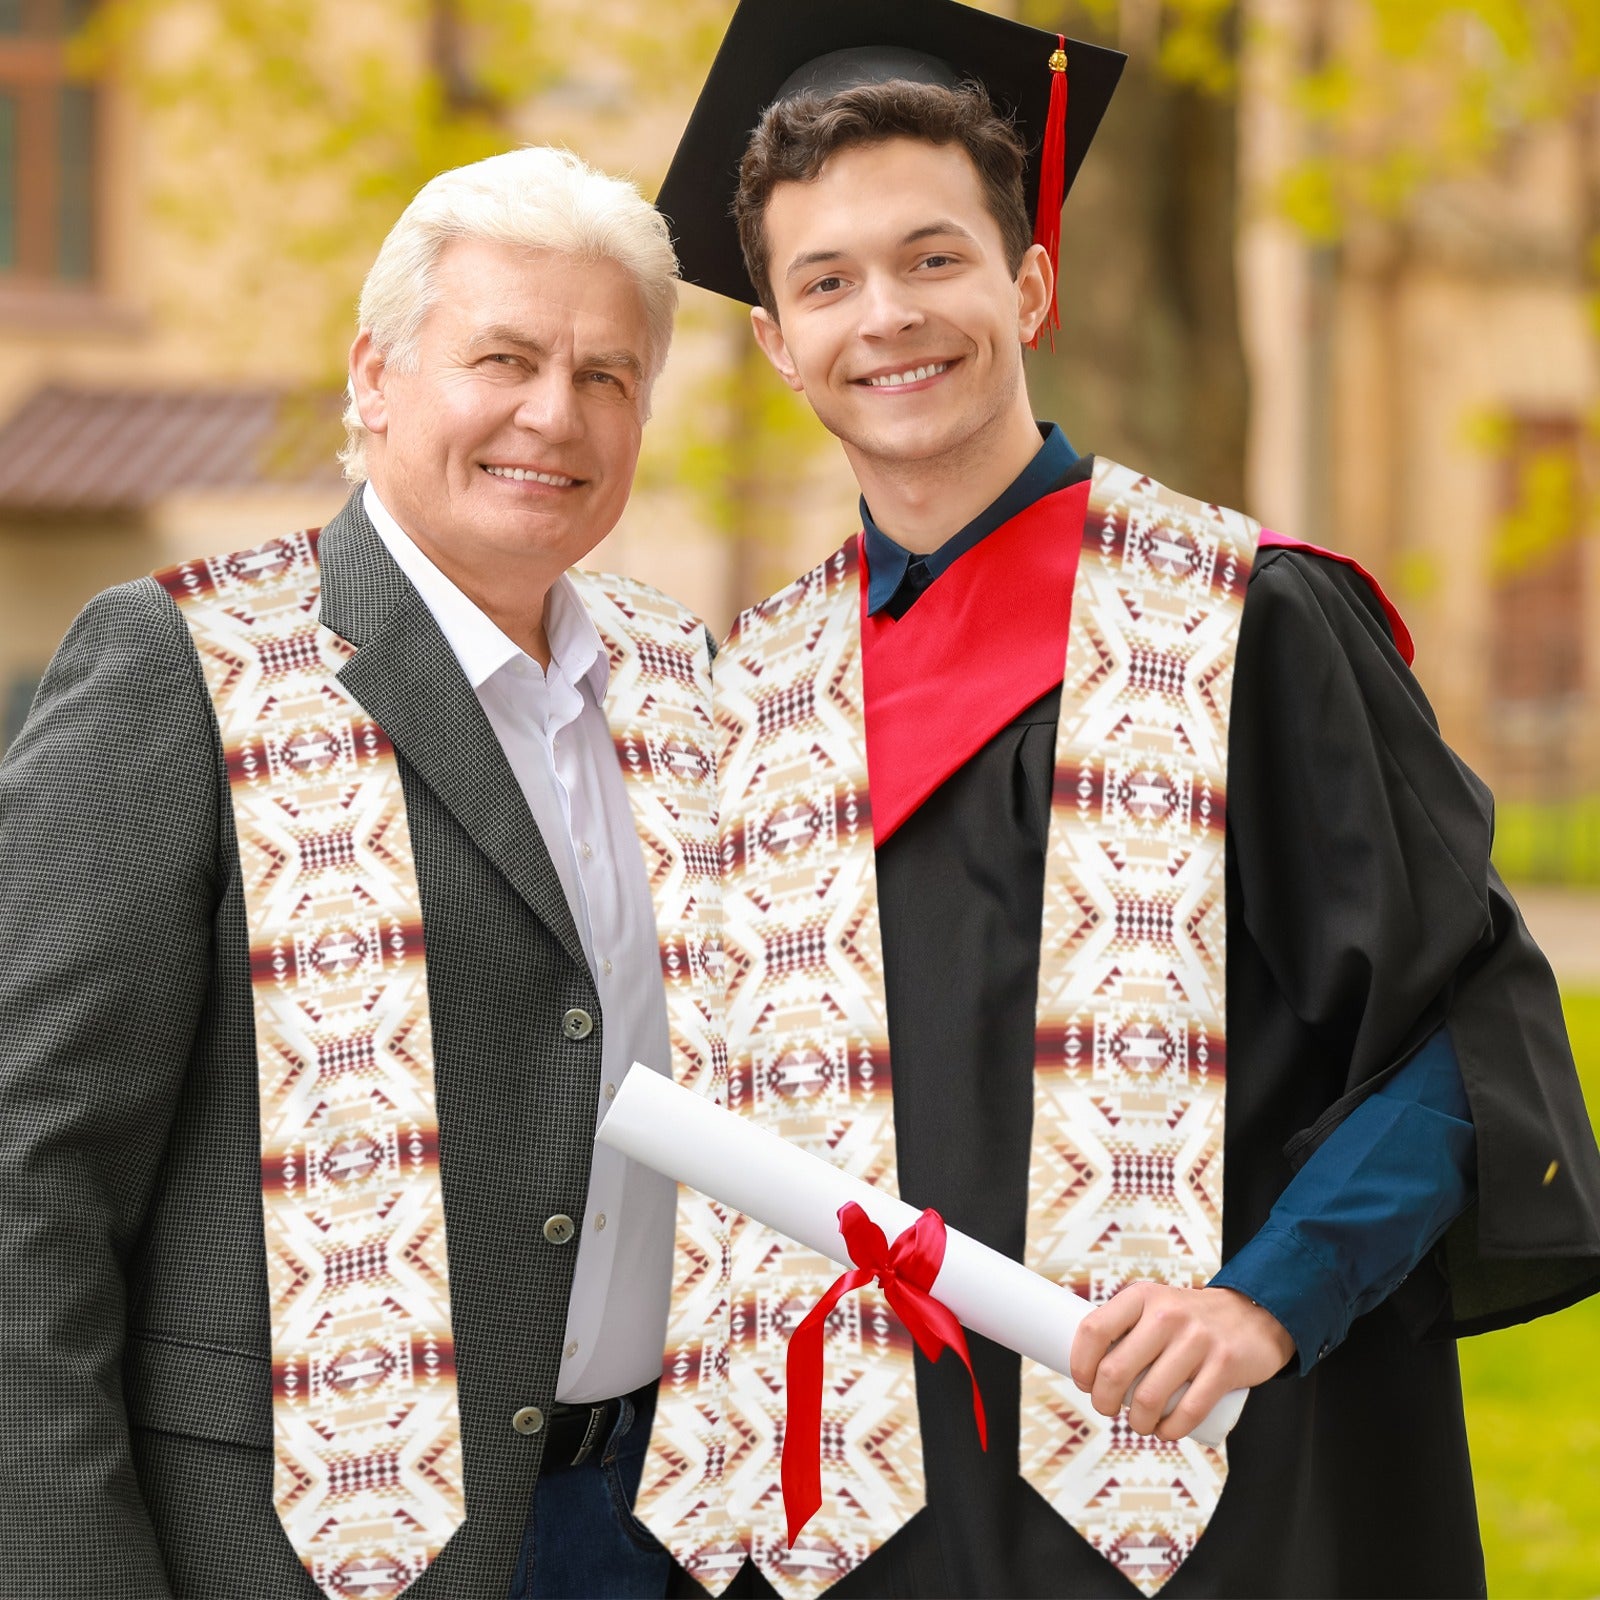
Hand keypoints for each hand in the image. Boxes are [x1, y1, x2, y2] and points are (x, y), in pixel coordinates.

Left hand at [1068, 1282, 1295, 1441]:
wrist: (1253, 1315)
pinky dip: (1170, 1431)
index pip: (1094, 1330)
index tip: (1083, 1382)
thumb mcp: (1156, 1305)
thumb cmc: (1190, 1320)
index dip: (1080, 1364)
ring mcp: (1197, 1339)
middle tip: (1107, 1408)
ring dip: (1137, 1423)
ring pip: (1149, 1398)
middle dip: (1103, 1401)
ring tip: (1139, 1424)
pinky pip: (1188, 1412)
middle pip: (1114, 1371)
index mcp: (1142, 1296)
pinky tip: (1164, 1432)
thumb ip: (1127, 1326)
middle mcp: (1167, 1314)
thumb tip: (1088, 1366)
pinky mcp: (1224, 1366)